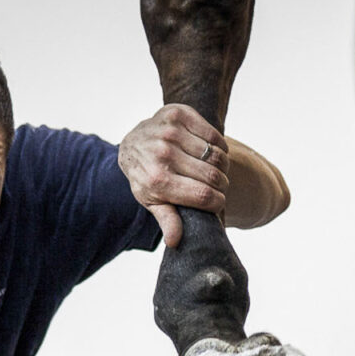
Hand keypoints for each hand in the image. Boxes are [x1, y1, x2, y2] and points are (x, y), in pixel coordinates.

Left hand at [118, 104, 229, 246]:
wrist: (132, 144)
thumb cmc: (147, 177)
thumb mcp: (152, 201)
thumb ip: (167, 220)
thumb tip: (175, 241)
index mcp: (158, 181)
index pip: (205, 197)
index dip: (219, 203)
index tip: (217, 203)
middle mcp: (163, 154)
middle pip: (214, 176)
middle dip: (222, 185)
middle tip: (217, 187)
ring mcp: (170, 131)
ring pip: (217, 155)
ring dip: (222, 166)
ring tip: (213, 170)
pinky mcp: (178, 114)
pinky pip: (215, 136)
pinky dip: (219, 147)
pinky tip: (209, 153)